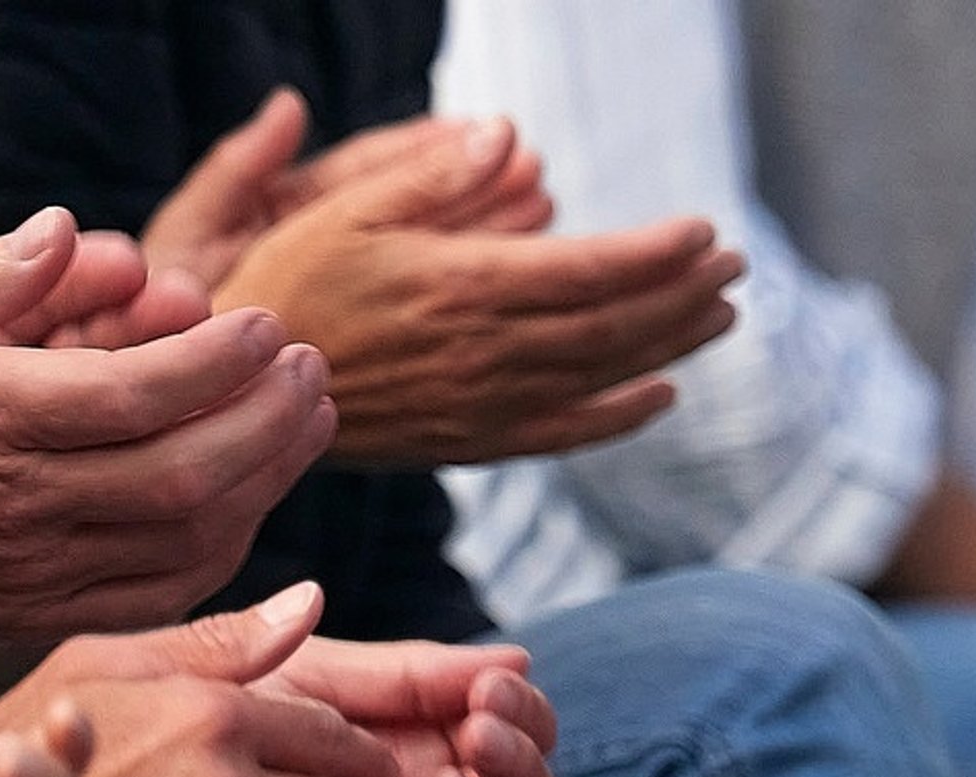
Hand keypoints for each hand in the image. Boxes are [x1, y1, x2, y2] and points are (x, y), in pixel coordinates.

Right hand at [0, 156, 332, 647]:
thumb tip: (61, 226)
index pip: (130, 395)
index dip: (216, 361)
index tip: (265, 323)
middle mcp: (11, 500)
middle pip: (180, 473)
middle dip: (267, 419)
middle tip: (312, 368)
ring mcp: (32, 569)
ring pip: (184, 540)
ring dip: (267, 480)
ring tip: (308, 420)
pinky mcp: (44, 615)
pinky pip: (160, 595)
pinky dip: (225, 548)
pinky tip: (255, 497)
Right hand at [164, 94, 742, 464]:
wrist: (240, 394)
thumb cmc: (288, 288)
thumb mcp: (345, 212)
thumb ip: (433, 176)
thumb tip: (509, 136)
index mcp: (462, 288)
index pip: (590, 271)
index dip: (657, 253)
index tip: (708, 232)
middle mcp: (484, 354)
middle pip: (612, 324)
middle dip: (682, 295)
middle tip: (735, 269)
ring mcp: (479, 404)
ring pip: (599, 375)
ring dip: (668, 344)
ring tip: (720, 316)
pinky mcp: (465, 441)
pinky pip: (560, 433)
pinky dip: (617, 415)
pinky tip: (660, 394)